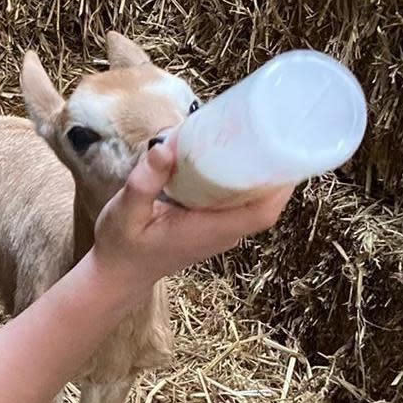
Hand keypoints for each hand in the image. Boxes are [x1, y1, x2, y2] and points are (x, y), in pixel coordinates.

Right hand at [93, 142, 292, 285]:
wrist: (116, 277)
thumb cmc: (120, 247)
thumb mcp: (124, 213)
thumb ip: (144, 182)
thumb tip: (165, 147)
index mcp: (208, 231)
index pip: (262, 213)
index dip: (281, 183)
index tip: (285, 148)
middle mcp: (221, 233)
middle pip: (265, 202)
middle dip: (272, 166)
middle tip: (269, 125)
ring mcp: (218, 232)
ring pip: (252, 200)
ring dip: (258, 170)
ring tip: (255, 132)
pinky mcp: (210, 226)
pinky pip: (236, 201)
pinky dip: (239, 178)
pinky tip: (229, 154)